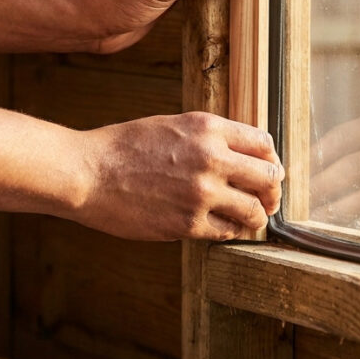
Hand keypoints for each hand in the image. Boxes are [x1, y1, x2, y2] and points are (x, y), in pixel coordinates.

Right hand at [76, 112, 283, 240]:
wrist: (87, 173)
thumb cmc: (123, 148)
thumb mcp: (171, 126)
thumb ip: (208, 137)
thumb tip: (241, 156)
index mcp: (207, 128)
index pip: (264, 144)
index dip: (271, 161)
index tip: (268, 172)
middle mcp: (211, 158)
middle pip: (269, 178)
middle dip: (272, 192)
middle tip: (268, 201)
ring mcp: (201, 193)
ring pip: (253, 211)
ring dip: (255, 217)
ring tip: (248, 219)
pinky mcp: (188, 224)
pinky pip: (227, 232)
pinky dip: (230, 231)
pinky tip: (222, 227)